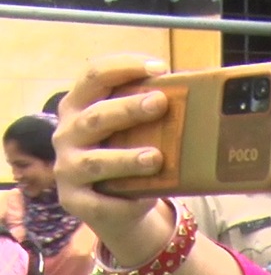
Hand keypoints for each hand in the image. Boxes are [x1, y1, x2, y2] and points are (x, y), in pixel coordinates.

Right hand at [53, 55, 176, 260]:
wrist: (118, 208)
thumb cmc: (129, 156)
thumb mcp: (137, 132)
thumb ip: (150, 113)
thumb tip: (199, 95)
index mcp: (80, 106)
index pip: (93, 76)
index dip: (122, 67)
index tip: (159, 67)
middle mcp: (68, 134)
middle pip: (95, 117)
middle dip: (128, 109)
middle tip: (160, 103)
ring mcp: (67, 168)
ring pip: (95, 161)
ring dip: (126, 158)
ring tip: (156, 158)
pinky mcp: (74, 200)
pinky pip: (99, 201)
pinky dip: (122, 200)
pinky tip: (144, 198)